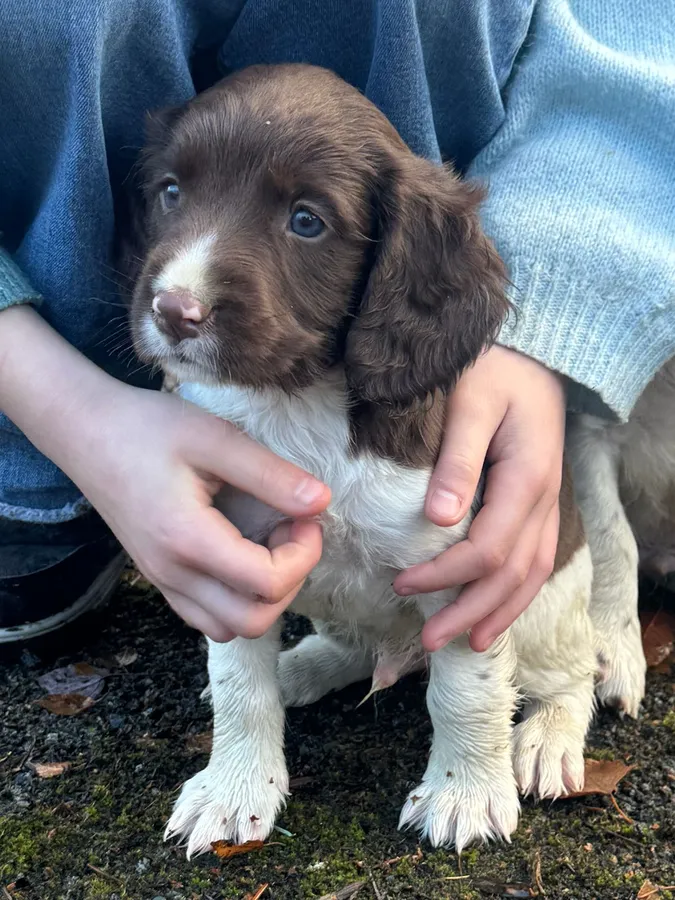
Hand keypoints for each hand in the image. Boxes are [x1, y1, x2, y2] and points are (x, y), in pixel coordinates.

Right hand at [0, 306, 329, 641]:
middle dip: (291, 580)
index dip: (305, 553)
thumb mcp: (216, 439)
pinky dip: (236, 598)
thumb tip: (321, 502)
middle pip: (253, 621)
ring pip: (229, 627)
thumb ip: (271, 475)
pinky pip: (206, 615)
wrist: (85, 430)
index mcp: (189, 541)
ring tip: (268, 542)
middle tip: (291, 530)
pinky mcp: (158, 577)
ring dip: (264, 596)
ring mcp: (162, 581)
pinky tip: (243, 551)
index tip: (306, 513)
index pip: (268, 583)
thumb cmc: (148, 428)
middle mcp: (173, 575)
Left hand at [393, 345, 564, 651]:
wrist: (528, 353)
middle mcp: (544, 498)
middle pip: (513, 574)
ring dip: (499, 612)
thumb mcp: (469, 401)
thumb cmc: (491, 369)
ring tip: (469, 643)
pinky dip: (514, 592)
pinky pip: (535, 560)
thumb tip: (438, 519)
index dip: (446, 574)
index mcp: (527, 477)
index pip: (488, 546)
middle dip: (471, 611)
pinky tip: (494, 609)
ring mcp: (546, 504)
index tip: (401, 584)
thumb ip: (456, 458)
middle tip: (430, 642)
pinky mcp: (538, 503)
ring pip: (532, 574)